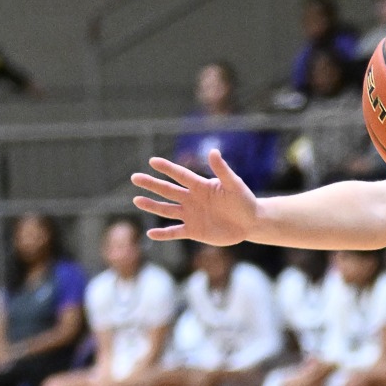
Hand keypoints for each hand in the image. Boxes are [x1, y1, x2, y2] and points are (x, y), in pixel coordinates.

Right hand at [131, 149, 257, 244]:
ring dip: (152, 205)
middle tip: (135, 178)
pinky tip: (150, 233)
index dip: (167, 168)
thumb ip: (222, 170)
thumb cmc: (243, 200)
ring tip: (137, 200)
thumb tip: (213, 151)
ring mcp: (191, 215)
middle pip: (168, 190)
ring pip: (167, 210)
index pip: (180, 175)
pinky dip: (164, 234)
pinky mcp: (194, 231)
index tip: (153, 161)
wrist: (250, 222)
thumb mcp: (234, 185)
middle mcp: (192, 199)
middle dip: (152, 184)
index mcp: (200, 186)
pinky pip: (175, 232)